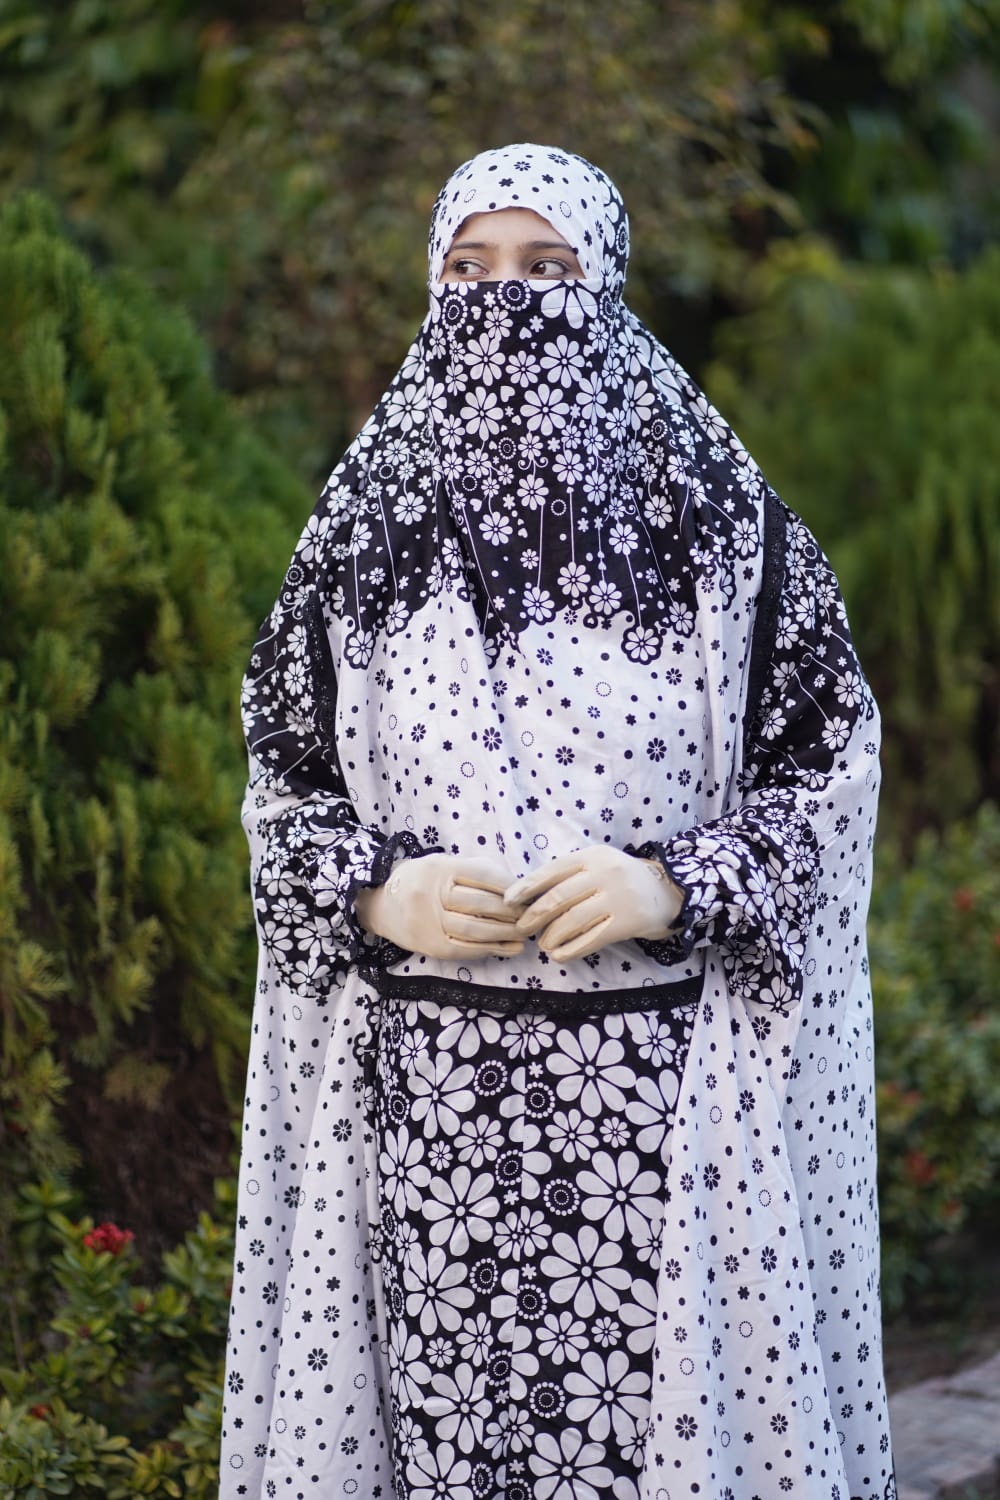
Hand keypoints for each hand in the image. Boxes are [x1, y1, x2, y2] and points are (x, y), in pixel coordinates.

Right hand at [355, 854, 524, 958]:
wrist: (381, 905)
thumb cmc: (422, 881)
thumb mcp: (443, 864)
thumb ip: (475, 872)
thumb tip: (516, 888)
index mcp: (439, 868)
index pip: (483, 875)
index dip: (509, 885)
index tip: (526, 894)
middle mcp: (432, 894)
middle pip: (481, 904)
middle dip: (511, 912)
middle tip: (531, 916)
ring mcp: (430, 922)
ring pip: (475, 929)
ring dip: (505, 933)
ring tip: (524, 934)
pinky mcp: (431, 946)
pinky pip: (466, 950)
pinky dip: (491, 949)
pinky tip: (509, 948)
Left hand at [504, 845, 681, 961]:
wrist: (667, 891)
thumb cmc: (621, 879)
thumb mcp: (598, 865)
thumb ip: (569, 875)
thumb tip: (527, 896)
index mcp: (592, 856)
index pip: (551, 871)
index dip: (526, 887)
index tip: (509, 902)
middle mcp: (604, 873)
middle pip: (558, 898)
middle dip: (534, 916)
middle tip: (522, 928)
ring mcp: (618, 897)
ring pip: (572, 920)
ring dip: (551, 936)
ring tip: (543, 945)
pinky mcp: (628, 921)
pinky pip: (592, 939)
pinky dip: (571, 949)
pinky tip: (559, 955)